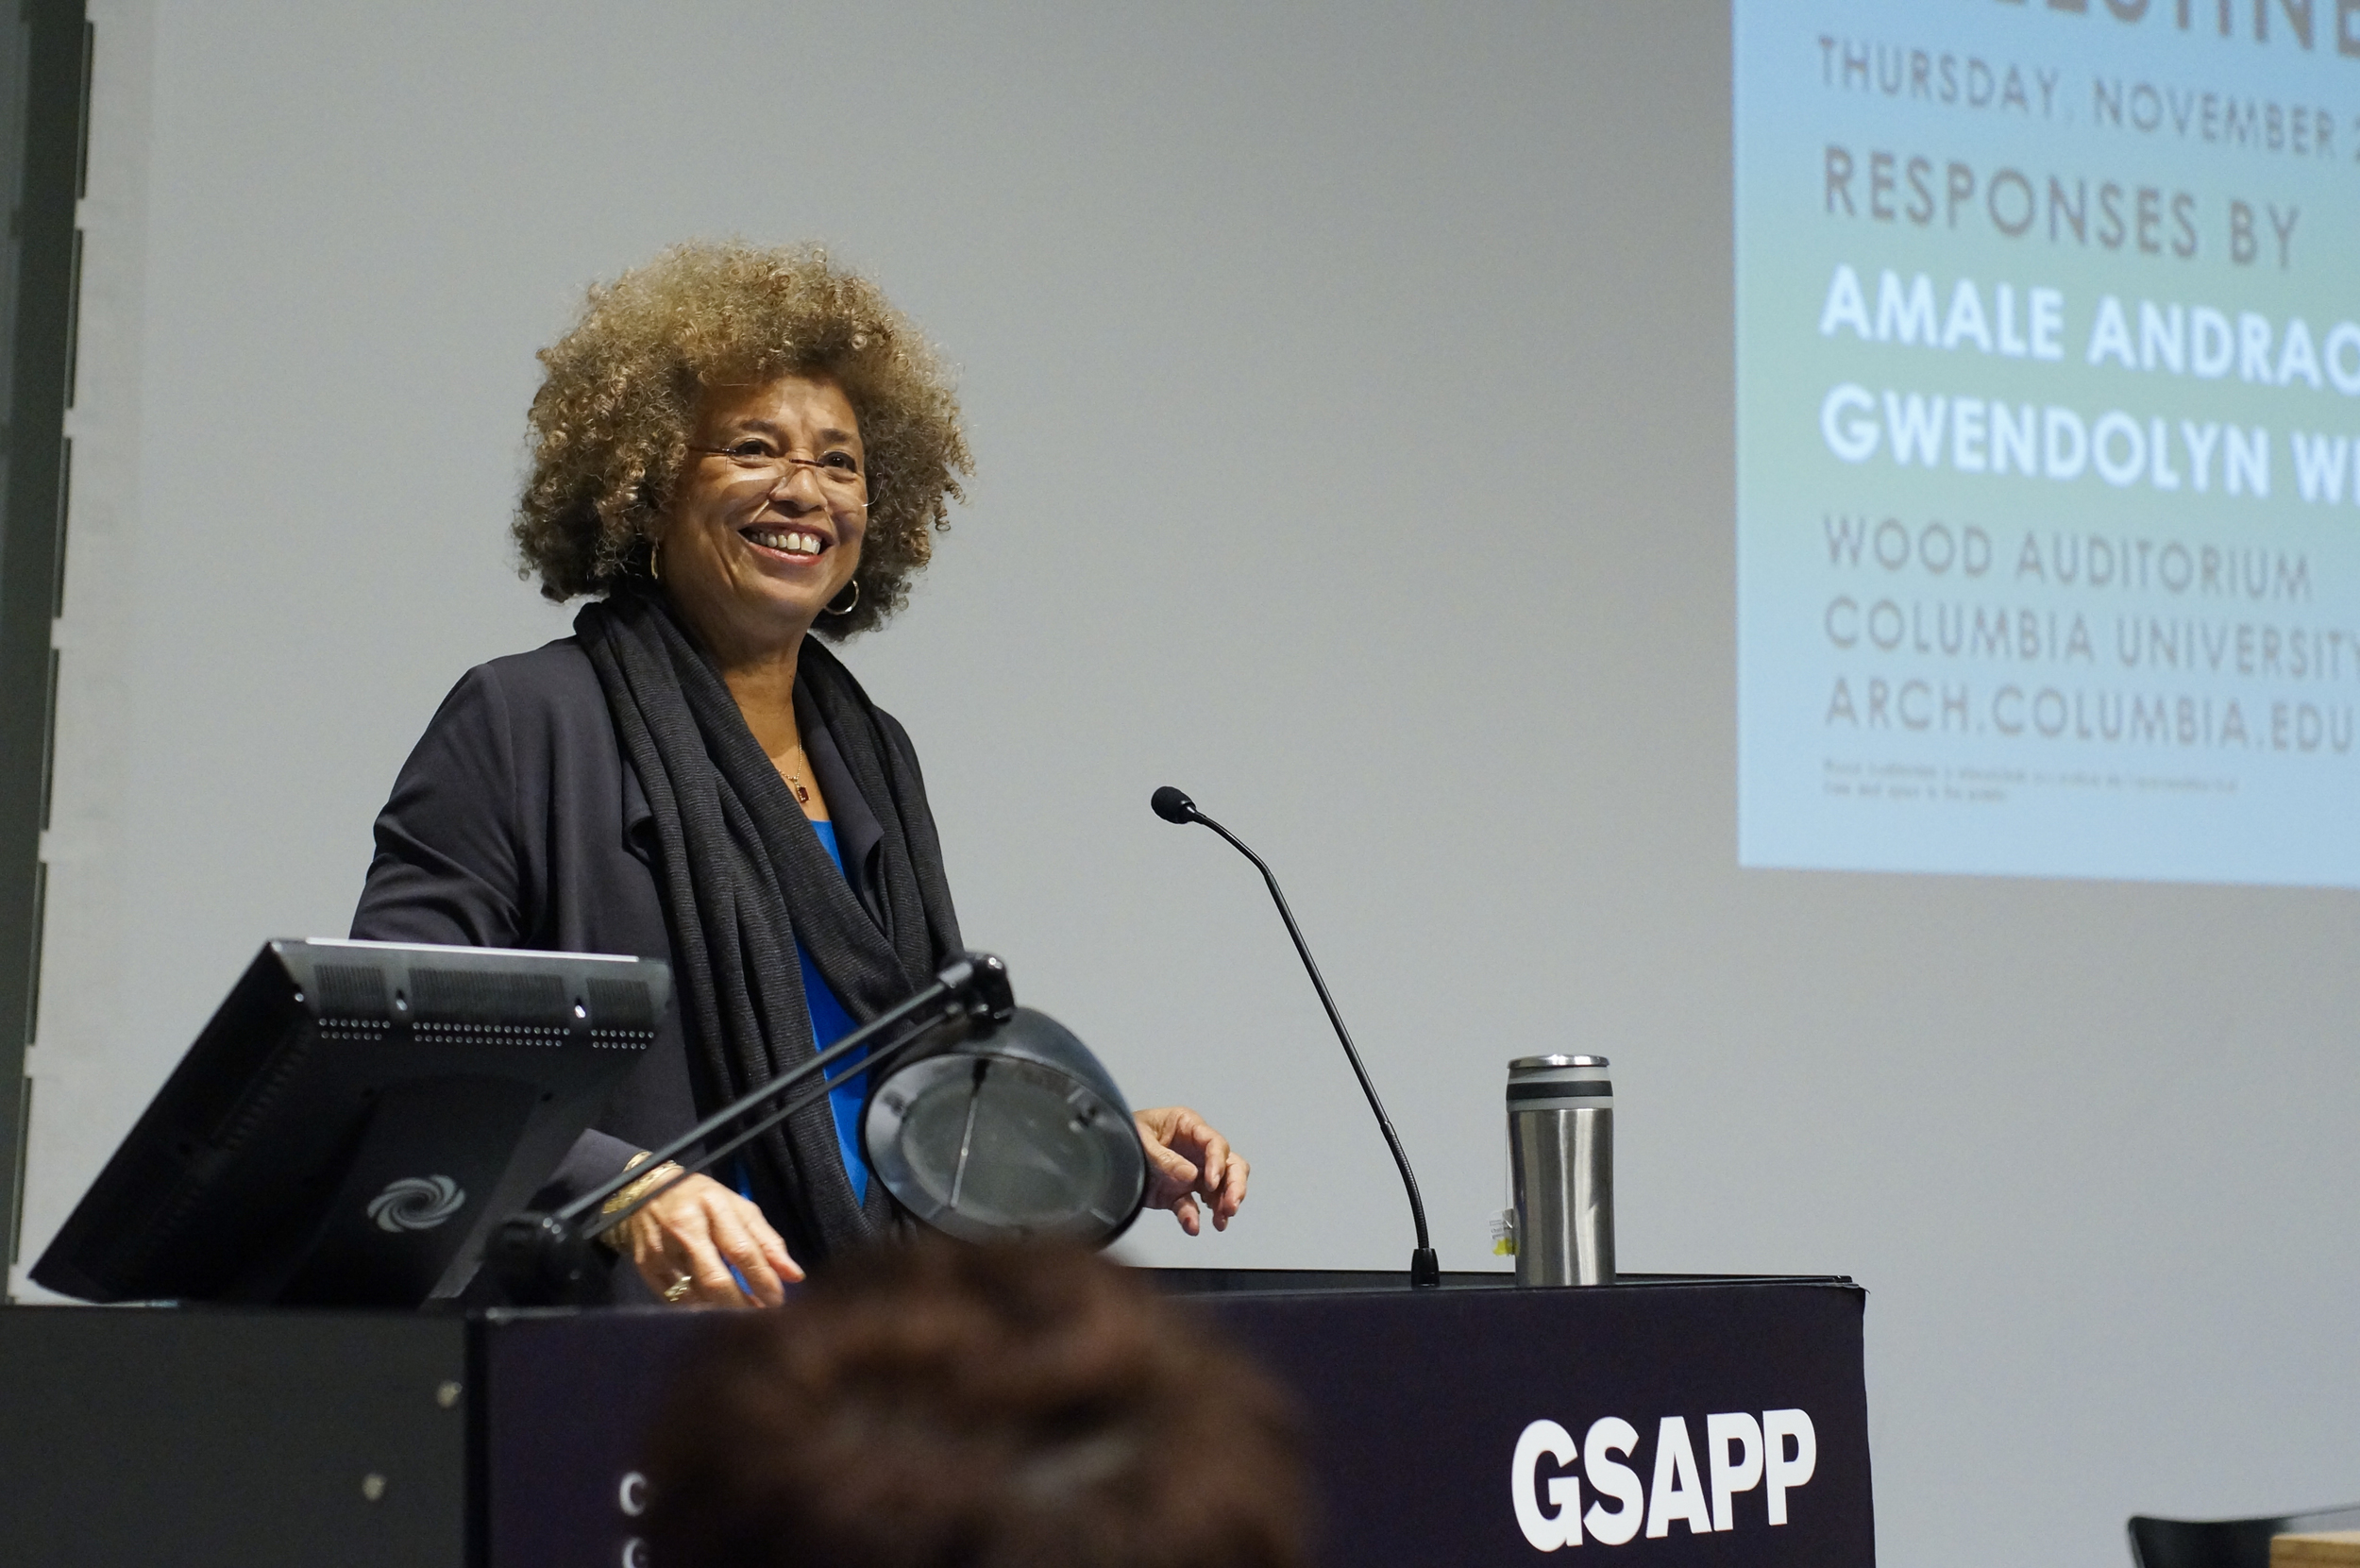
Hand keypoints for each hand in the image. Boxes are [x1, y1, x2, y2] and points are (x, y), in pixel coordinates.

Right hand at [612, 1167, 802, 1306]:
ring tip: (740, 1314)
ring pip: (696, 1294)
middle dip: (742, 1305)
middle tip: (759, 1317)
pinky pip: (675, 1300)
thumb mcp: (739, 1208)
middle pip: (716, 1280)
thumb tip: (795, 1276)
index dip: (762, 1280)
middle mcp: (685, 1228)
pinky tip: (712, 1309)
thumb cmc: (702, 1200)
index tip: (778, 1301)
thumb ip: (767, 1240)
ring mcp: (661, 1250)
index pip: (742, 1250)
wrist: (646, 1191)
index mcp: (714, 1207)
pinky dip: (697, 1308)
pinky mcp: (645, 1267)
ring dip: (722, 1309)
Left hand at [1133, 1106, 1248, 1234]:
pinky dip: (1193, 1218)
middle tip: (1232, 1205)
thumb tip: (1191, 1175)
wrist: (1098, 1156)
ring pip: (1219, 1189)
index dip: (1218, 1163)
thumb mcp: (1140, 1139)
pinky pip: (1191, 1207)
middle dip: (1235, 1185)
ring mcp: (1189, 1173)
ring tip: (1220, 1222)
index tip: (1212, 1183)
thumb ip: (1164, 1157)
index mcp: (1187, 1126)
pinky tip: (1192, 1227)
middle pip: (1230, 1165)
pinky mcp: (1177, 1194)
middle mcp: (1195, 1149)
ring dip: (1223, 1205)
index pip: (1215, 1143)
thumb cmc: (1121, 1134)